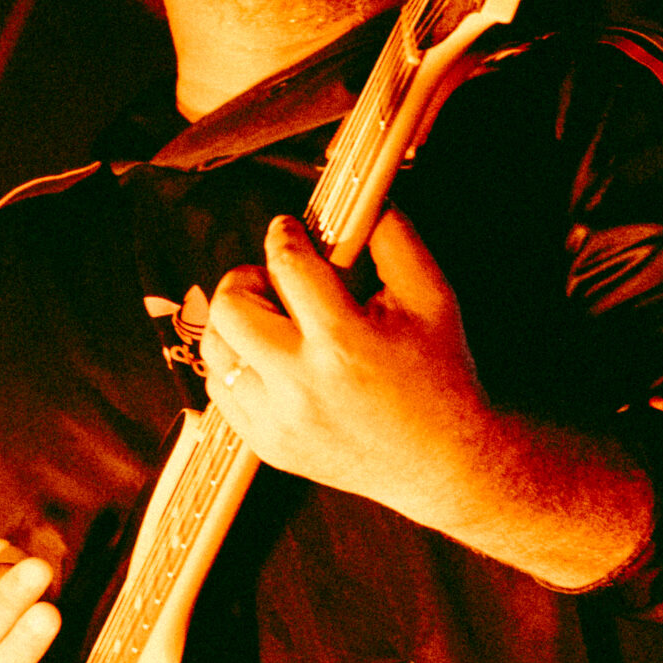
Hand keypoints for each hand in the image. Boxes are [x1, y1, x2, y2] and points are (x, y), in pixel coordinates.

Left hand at [201, 208, 492, 532]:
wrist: (446, 462)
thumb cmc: (442, 372)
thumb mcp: (433, 296)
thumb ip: (394, 238)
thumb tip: (359, 200)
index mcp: (343, 343)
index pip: (287, 265)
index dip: (284, 236)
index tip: (289, 230)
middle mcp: (300, 386)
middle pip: (230, 307)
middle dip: (247, 279)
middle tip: (274, 282)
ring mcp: (279, 423)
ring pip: (216, 350)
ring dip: (238, 324)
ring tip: (273, 321)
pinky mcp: (269, 448)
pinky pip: (220, 391)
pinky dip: (238, 366)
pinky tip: (273, 360)